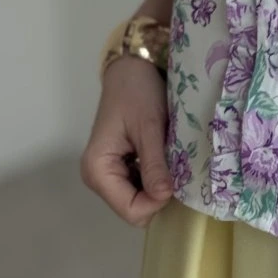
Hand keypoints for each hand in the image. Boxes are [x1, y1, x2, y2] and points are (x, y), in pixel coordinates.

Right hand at [80, 57, 172, 227]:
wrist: (131, 67)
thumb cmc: (138, 91)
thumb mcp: (150, 126)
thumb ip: (154, 163)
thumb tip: (163, 197)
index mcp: (98, 170)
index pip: (130, 209)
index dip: (156, 202)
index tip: (178, 181)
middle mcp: (97, 177)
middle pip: (133, 207)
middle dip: (158, 195)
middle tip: (180, 171)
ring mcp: (107, 172)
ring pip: (138, 198)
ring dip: (158, 186)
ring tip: (174, 164)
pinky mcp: (119, 165)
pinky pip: (139, 184)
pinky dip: (155, 177)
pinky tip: (167, 161)